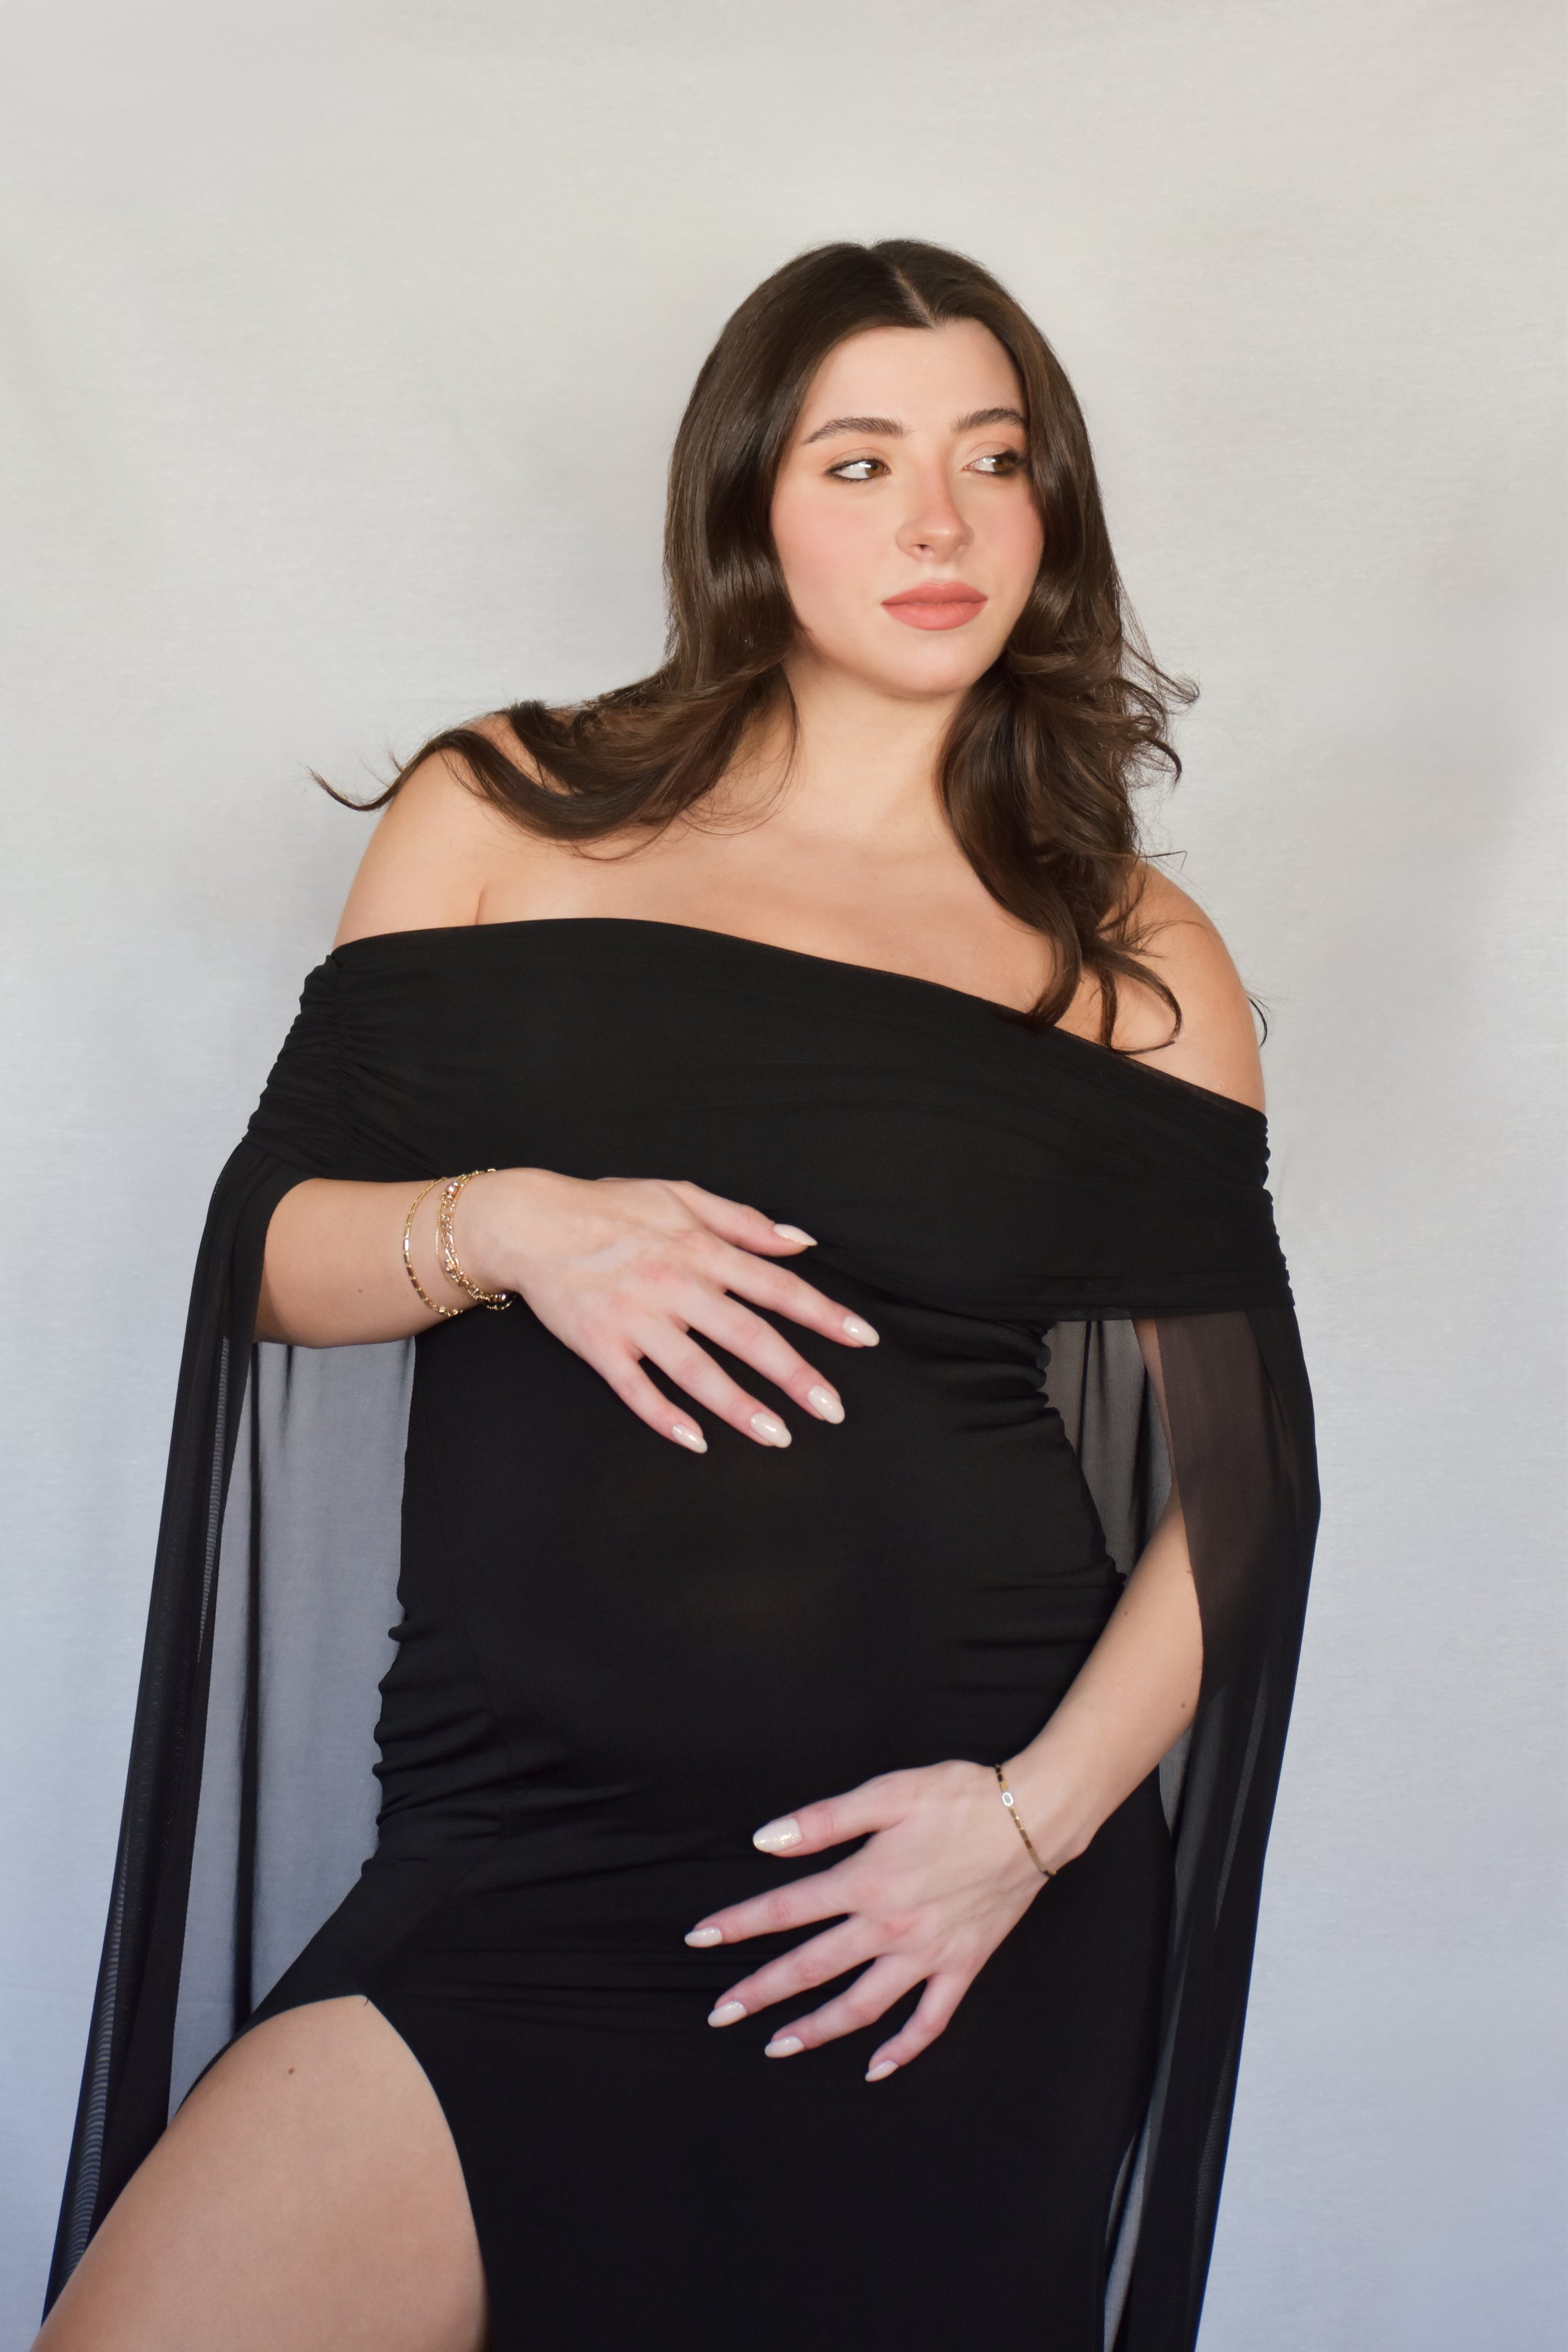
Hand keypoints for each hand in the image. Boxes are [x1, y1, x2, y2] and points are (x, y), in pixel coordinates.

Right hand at [455, 1169, 876, 1450]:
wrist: (529, 1222)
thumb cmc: (610, 1207)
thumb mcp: (681, 1196)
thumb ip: (745, 1221)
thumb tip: (802, 1240)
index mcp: (700, 1249)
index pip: (775, 1285)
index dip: (822, 1313)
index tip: (861, 1339)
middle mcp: (674, 1286)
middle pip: (745, 1335)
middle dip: (794, 1374)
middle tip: (832, 1409)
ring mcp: (636, 1319)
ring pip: (696, 1371)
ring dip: (739, 1407)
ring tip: (778, 1436)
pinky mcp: (599, 1345)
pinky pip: (636, 1389)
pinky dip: (664, 1416)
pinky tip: (696, 1442)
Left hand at [682, 1760, 1052, 2080]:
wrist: (1036, 1819)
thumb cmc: (961, 1797)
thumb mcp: (889, 1793)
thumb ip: (825, 1819)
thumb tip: (765, 1840)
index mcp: (867, 1881)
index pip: (786, 1909)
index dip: (739, 1924)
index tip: (698, 1938)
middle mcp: (891, 1927)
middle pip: (812, 1967)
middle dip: (760, 1992)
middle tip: (719, 2013)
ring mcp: (927, 1954)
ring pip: (861, 2005)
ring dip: (816, 2029)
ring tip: (777, 2046)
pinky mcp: (962, 1966)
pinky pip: (930, 2021)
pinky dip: (902, 2049)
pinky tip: (875, 2069)